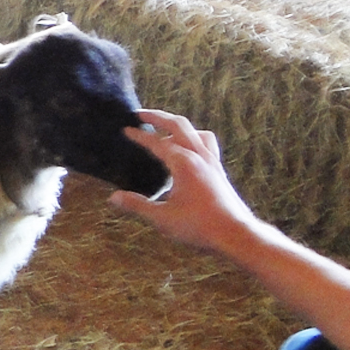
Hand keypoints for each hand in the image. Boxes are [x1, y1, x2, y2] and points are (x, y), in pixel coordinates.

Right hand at [107, 108, 259, 257]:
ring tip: (166, 128)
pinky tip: (190, 150)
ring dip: (178, 125)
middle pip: (178, 125)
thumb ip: (137, 205)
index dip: (139, 135)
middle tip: (140, 114)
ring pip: (196, 131)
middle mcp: (199, 156)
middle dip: (157, 116)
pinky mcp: (219, 170)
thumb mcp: (162, 218)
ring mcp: (212, 161)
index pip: (157, 142)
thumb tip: (113, 198)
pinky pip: (208, 143)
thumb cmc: (199, 226)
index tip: (126, 129)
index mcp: (183, 163)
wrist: (235, 234)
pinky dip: (195, 138)